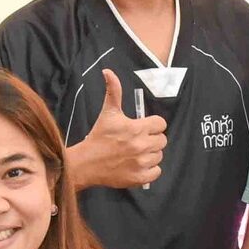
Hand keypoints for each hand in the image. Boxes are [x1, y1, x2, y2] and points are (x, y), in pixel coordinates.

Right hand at [70, 70, 166, 189]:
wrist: (86, 164)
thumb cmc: (98, 137)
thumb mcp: (108, 113)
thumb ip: (113, 91)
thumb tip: (108, 72)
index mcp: (137, 128)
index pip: (161, 124)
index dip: (153, 125)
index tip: (143, 128)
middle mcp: (141, 145)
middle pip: (162, 140)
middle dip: (152, 139)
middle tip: (138, 141)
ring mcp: (141, 162)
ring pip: (159, 156)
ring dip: (150, 154)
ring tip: (135, 153)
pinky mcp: (139, 177)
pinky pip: (157, 172)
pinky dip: (150, 170)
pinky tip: (138, 165)